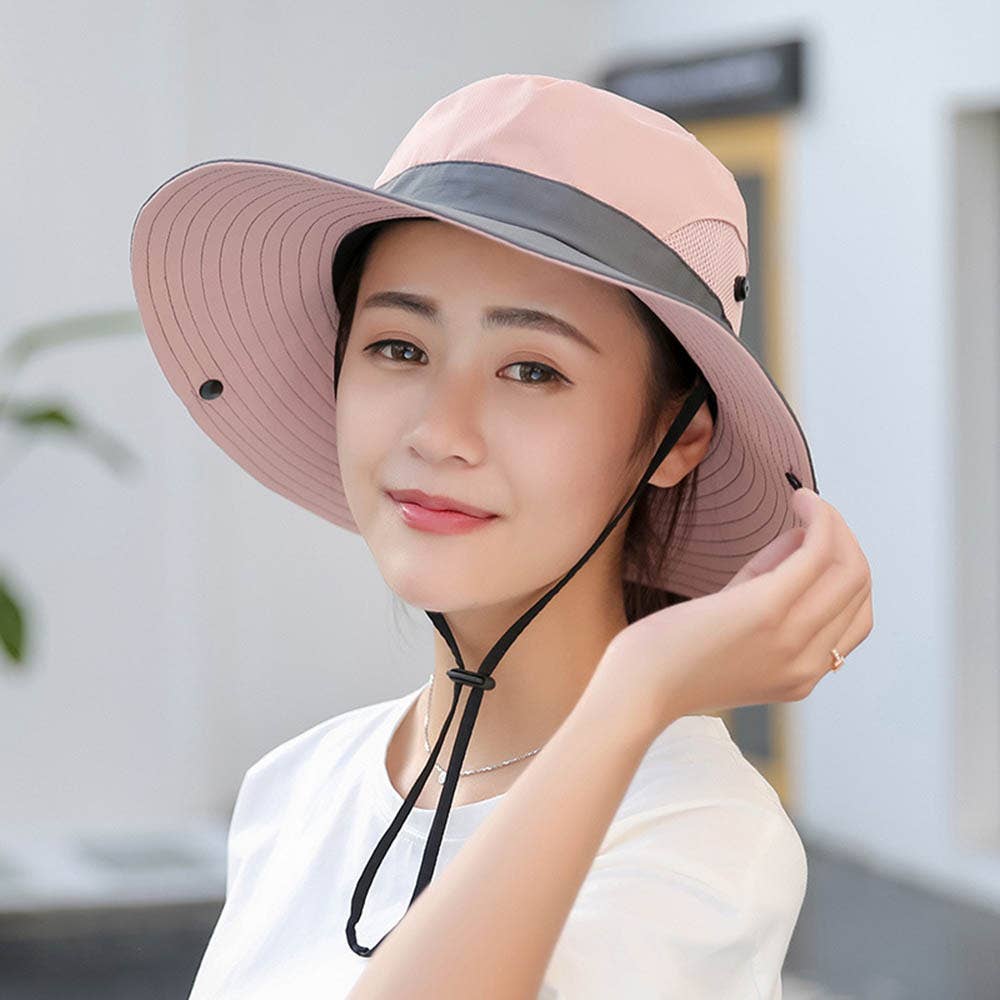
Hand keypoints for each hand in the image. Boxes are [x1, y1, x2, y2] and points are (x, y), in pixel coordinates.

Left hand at [596, 488, 873, 739]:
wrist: (637, 687)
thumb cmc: (673, 651)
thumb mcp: (736, 619)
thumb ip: (773, 580)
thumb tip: (805, 534)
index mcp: (805, 676)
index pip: (857, 617)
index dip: (846, 570)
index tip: (817, 539)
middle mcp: (809, 664)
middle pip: (857, 587)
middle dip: (843, 539)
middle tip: (813, 511)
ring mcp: (792, 641)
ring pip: (849, 568)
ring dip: (833, 522)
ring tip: (806, 500)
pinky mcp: (767, 612)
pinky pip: (817, 554)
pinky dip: (820, 519)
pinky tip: (801, 500)